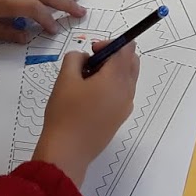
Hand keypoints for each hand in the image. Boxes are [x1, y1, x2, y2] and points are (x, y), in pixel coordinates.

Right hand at [34, 40, 139, 183]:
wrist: (67, 152)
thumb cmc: (65, 113)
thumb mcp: (65, 78)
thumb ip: (75, 58)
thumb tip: (85, 58)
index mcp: (117, 78)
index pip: (127, 49)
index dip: (110, 43)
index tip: (92, 51)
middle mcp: (127, 91)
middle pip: (131, 62)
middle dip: (113, 56)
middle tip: (89, 64)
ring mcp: (125, 106)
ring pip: (127, 79)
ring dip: (111, 72)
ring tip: (86, 81)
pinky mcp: (119, 118)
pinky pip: (122, 94)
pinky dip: (111, 87)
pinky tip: (89, 97)